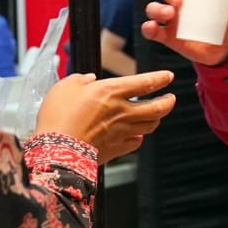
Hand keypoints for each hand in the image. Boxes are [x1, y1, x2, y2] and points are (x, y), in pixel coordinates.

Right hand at [34, 71, 176, 163]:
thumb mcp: (65, 87)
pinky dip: (139, 138)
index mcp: (111, 91)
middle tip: (171, 98)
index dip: (160, 78)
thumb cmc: (58, 117)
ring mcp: (121, 132)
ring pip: (150, 125)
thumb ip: (80, 80)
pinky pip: (135, 143)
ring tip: (157, 115)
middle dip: (168, 102)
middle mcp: (121, 111)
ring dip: (156, 119)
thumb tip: (89, 79)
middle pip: (157, 107)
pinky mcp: (116, 149)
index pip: (145, 82)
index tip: (167, 76)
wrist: (55, 150)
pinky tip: (137, 136)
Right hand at [141, 0, 227, 65]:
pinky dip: (148, 28)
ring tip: (170, 15)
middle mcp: (175, 1)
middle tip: (179, 0)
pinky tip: (152, 27)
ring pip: (153, 8)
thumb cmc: (225, 26)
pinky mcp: (165, 36)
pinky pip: (151, 30)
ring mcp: (169, 19)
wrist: (223, 51)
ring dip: (157, 9)